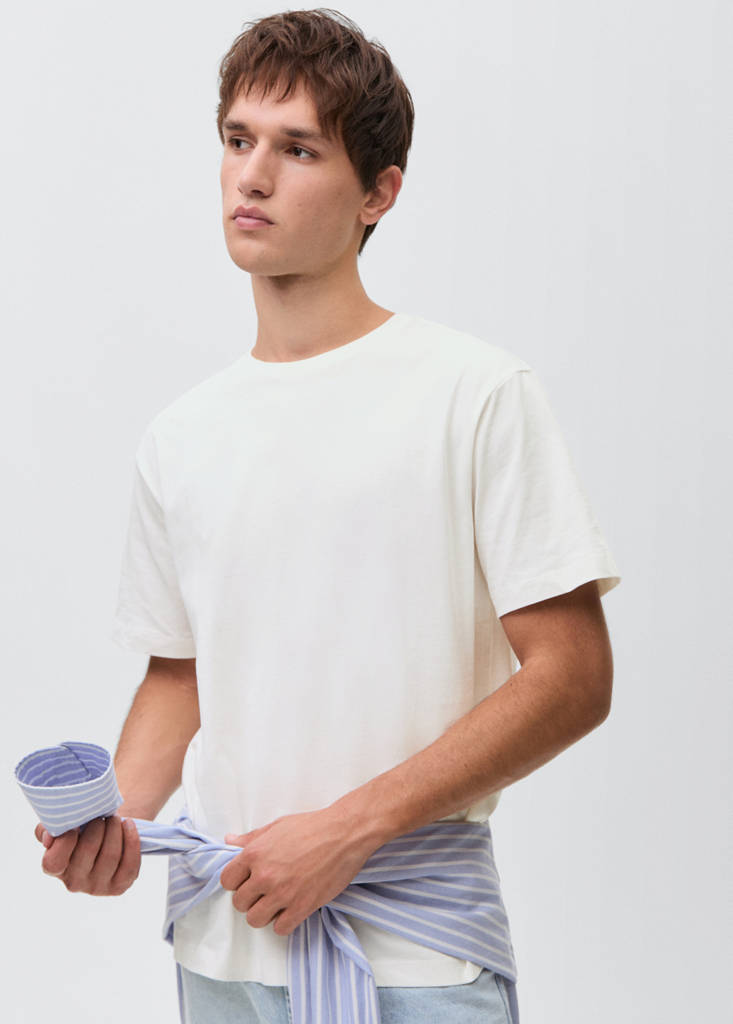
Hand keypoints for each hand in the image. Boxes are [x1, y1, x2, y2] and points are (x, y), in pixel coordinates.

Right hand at [35, 815, 140, 895]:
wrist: (104, 837)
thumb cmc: (79, 830)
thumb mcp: (60, 827)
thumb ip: (48, 828)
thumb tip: (50, 838)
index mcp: (55, 869)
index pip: (54, 861)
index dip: (65, 840)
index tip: (77, 823)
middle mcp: (74, 883)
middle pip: (89, 849)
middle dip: (98, 825)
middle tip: (102, 815)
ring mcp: (97, 887)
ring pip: (111, 855)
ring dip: (115, 829)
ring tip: (115, 818)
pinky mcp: (119, 886)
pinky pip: (130, 864)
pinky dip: (132, 840)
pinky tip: (128, 825)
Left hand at [219, 806, 376, 935]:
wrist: (344, 833)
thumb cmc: (312, 826)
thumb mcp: (277, 826)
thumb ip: (251, 838)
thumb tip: (229, 840)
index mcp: (255, 853)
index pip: (226, 881)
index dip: (236, 882)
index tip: (247, 881)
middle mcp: (264, 876)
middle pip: (239, 903)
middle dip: (250, 899)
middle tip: (264, 892)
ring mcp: (283, 893)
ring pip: (255, 919)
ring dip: (264, 913)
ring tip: (276, 903)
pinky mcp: (302, 906)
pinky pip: (280, 928)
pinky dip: (283, 922)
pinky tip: (291, 909)